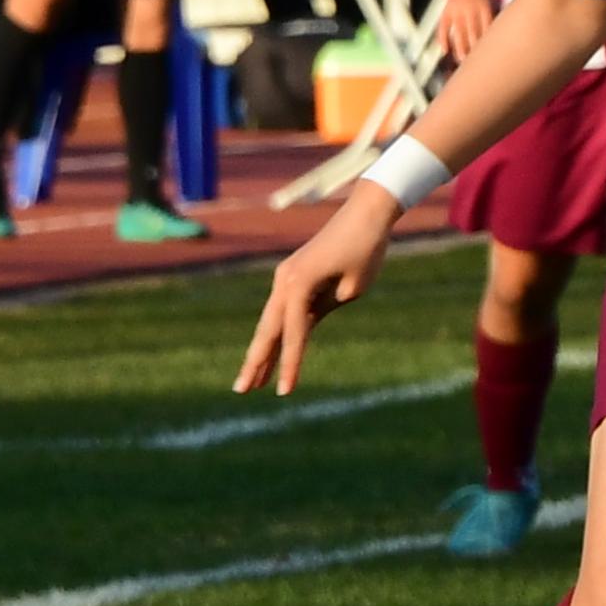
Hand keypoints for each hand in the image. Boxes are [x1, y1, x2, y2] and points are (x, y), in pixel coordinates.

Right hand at [237, 199, 392, 394]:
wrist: (365, 213)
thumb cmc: (365, 249)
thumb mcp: (353, 287)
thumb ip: (326, 308)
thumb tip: (306, 321)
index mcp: (299, 283)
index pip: (294, 333)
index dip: (289, 364)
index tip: (285, 393)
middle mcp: (285, 280)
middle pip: (268, 330)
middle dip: (255, 362)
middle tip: (240, 390)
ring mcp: (286, 278)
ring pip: (271, 323)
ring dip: (262, 352)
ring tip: (249, 382)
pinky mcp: (294, 278)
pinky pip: (282, 313)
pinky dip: (277, 335)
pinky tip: (271, 356)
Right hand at [431, 0, 500, 62]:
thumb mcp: (489, 3)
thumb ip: (492, 19)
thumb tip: (497, 38)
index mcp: (483, 7)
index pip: (487, 27)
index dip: (488, 41)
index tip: (489, 55)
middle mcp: (469, 10)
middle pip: (472, 31)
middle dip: (474, 47)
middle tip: (476, 62)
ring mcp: (456, 12)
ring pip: (458, 32)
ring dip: (460, 47)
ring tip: (462, 60)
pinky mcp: (445, 13)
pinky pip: (442, 28)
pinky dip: (443, 40)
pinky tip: (445, 51)